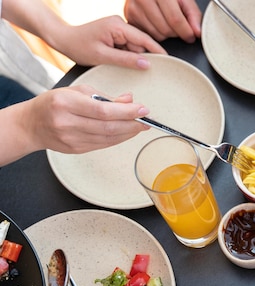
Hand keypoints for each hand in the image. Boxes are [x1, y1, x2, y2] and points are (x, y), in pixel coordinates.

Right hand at [1, 85, 149, 165]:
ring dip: (128, 133)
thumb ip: (105, 96)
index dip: (126, 111)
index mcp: (65, 103)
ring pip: (108, 138)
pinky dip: (118, 138)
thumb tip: (130, 99)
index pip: (103, 110)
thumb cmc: (54, 103)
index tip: (143, 109)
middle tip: (146, 120)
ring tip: (139, 126)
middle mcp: (67, 122)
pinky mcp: (75, 149)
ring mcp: (71, 139)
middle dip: (132, 124)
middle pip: (108, 127)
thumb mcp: (77, 91)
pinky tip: (126, 132)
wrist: (31, 124)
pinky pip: (103, 144)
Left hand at [54, 15, 166, 69]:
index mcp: (118, 26)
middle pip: (140, 45)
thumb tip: (146, 63)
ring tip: (111, 60)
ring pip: (134, 47)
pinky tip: (113, 58)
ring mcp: (118, 28)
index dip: (157, 51)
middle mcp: (120, 24)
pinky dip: (124, 55)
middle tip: (123, 66)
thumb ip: (126, 60)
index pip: (144, 39)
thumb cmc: (78, 46)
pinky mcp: (116, 34)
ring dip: (128, 57)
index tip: (167, 61)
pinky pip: (127, 47)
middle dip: (137, 57)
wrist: (63, 39)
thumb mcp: (103, 56)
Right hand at [124, 0, 202, 42]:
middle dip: (176, 32)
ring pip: (157, 35)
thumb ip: (192, 14)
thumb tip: (197, 32)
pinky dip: (156, 33)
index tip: (191, 36)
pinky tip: (157, 22)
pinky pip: (148, 35)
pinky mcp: (129, 16)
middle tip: (179, 25)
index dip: (186, 31)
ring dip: (166, 34)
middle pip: (166, 29)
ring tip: (167, 21)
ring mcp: (133, 7)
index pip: (175, 19)